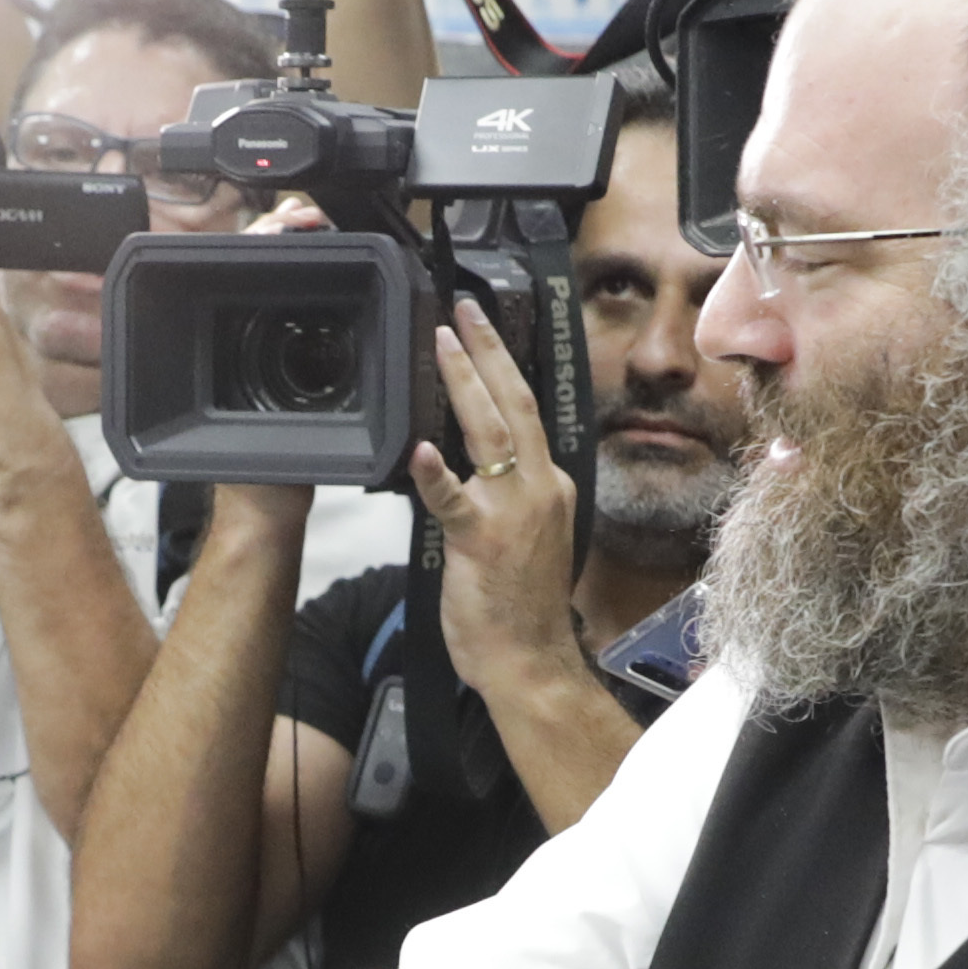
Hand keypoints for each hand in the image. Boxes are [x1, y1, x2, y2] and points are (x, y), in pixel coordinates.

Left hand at [411, 305, 581, 676]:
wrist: (528, 659)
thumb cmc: (519, 606)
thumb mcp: (524, 535)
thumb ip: (503, 495)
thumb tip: (468, 465)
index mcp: (548, 484)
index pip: (525, 415)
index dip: (501, 369)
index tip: (482, 333)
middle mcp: (539, 487)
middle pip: (515, 404)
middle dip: (489, 351)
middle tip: (466, 309)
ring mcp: (514, 510)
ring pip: (491, 431)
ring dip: (466, 381)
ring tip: (444, 341)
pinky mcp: (483, 539)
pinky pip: (455, 498)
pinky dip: (437, 473)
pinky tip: (419, 448)